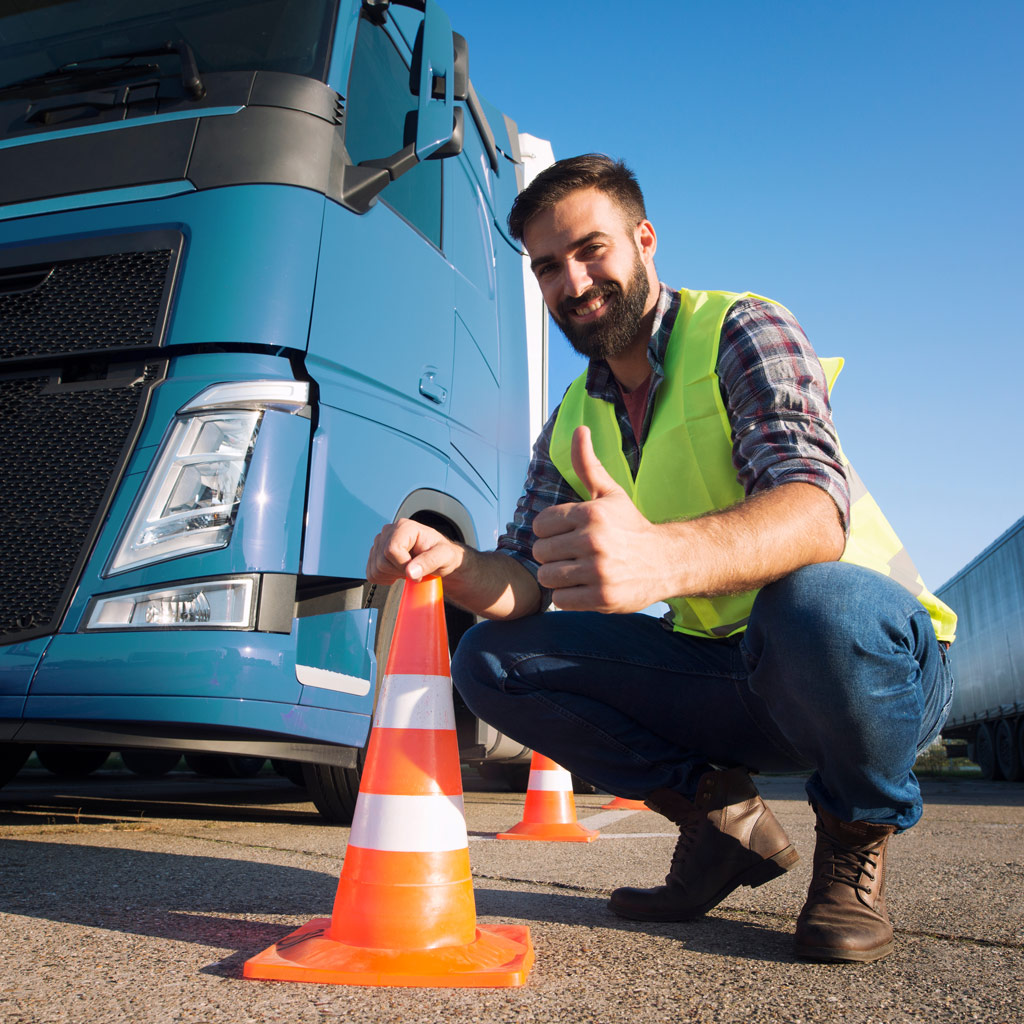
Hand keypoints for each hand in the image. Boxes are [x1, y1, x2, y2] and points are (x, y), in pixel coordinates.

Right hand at [365, 518, 464, 583]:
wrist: (438, 558)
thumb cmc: (442, 554)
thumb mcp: (444, 557)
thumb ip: (429, 562)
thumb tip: (410, 571)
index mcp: (405, 527)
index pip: (391, 550)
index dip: (403, 565)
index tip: (417, 571)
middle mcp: (389, 532)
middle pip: (382, 560)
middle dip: (398, 572)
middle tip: (414, 570)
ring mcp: (380, 542)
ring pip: (375, 568)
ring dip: (392, 575)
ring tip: (406, 569)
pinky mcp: (375, 554)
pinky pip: (370, 573)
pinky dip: (384, 578)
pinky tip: (397, 572)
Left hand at [532, 426, 667, 612]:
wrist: (667, 561)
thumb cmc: (631, 526)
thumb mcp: (609, 493)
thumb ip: (587, 464)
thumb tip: (579, 429)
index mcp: (591, 513)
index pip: (540, 525)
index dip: (550, 532)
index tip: (568, 534)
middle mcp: (594, 540)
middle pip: (541, 552)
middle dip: (553, 555)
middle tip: (573, 555)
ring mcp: (598, 570)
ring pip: (547, 577)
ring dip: (558, 577)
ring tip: (577, 572)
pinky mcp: (602, 597)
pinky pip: (561, 600)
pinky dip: (568, 597)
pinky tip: (585, 588)